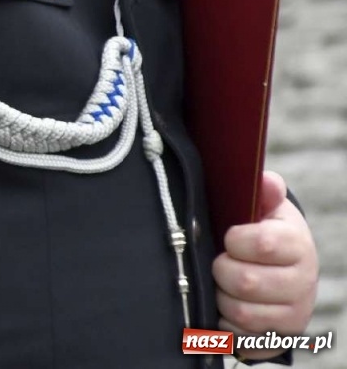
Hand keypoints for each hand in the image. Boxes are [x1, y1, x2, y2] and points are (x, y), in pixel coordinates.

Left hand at [213, 171, 317, 360]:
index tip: (229, 236)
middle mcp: (302, 284)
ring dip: (220, 297)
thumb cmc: (261, 233)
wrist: (278, 271)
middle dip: (222, 270)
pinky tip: (224, 308)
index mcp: (297, 246)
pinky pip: (239, 339)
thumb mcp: (263, 208)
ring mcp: (292, 316)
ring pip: (241, 313)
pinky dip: (223, 324)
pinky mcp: (276, 340)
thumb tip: (266, 181)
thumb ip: (263, 192)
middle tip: (219, 262)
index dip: (235, 240)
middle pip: (247, 282)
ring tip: (221, 284)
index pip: (262, 244)